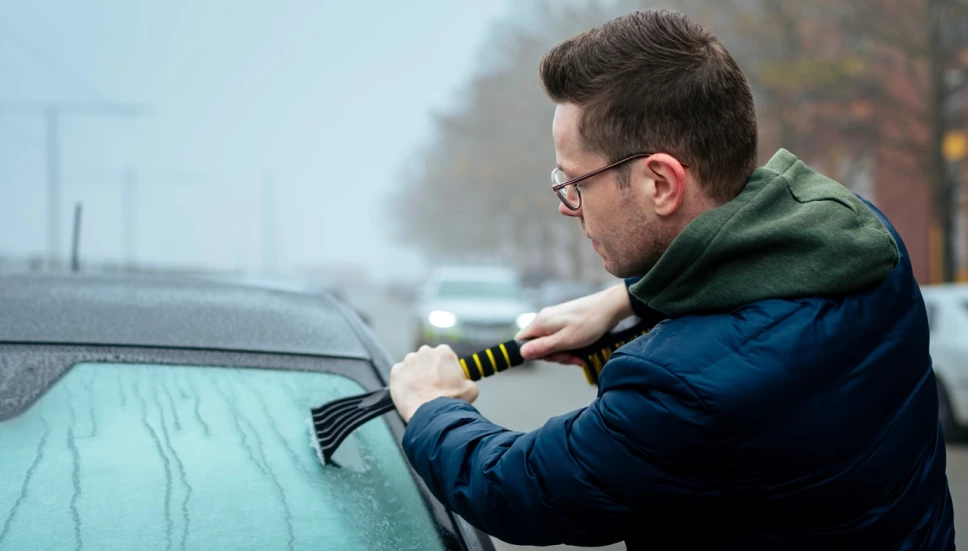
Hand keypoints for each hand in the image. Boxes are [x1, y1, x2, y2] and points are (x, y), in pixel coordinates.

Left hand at [390, 345, 478, 421]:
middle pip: (427, 359)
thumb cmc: (452, 401)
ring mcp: (408, 361)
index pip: (445, 356)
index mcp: (444, 352)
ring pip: (413, 366)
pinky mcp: (396, 372)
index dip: (446, 369)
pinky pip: (400, 375)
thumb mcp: (471, 389)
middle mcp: (425, 352)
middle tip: (433, 387)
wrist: (433, 415)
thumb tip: (465, 383)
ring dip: (416, 375)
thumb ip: (467, 380)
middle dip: (429, 370)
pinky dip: (403, 382)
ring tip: (421, 392)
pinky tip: (411, 393)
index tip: (446, 380)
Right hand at [515, 283, 632, 362]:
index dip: (531, 354)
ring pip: (550, 343)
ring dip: (563, 353)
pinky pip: (559, 339)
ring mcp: (554, 320)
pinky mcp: (564, 321)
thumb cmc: (589, 323)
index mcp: (541, 322)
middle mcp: (544, 319)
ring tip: (578, 355)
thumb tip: (522, 353)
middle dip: (553, 355)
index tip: (549, 357)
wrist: (609, 308)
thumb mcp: (566, 341)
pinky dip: (569, 347)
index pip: (521, 341)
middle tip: (569, 357)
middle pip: (537, 345)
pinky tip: (580, 352)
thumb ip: (543, 347)